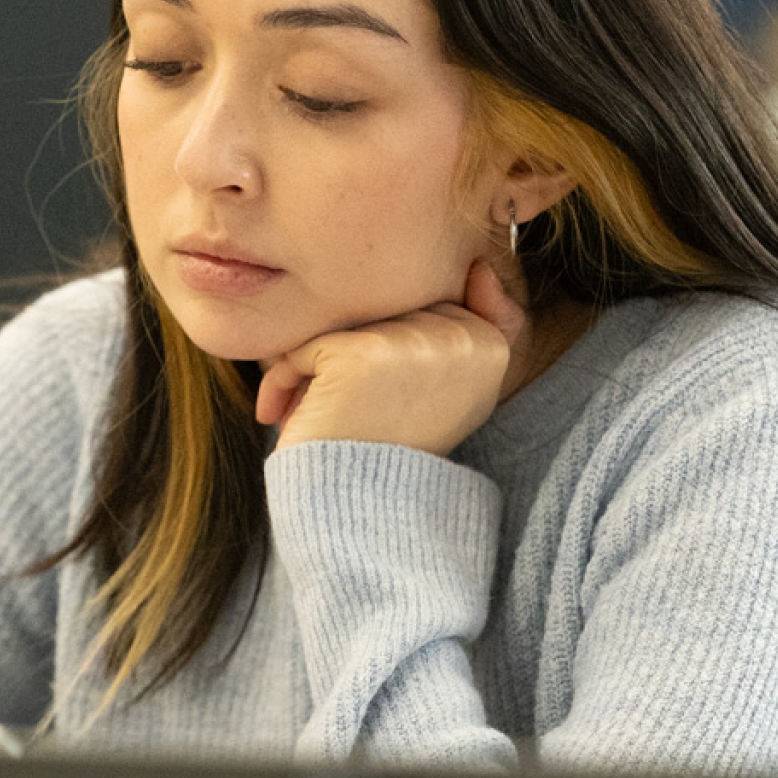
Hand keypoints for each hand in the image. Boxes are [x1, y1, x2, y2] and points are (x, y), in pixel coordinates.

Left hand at [255, 261, 529, 453]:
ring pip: (339, 323)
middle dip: (352, 356)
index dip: (392, 353)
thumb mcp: (452, 390)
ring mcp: (413, 342)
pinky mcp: (361, 353)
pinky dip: (287, 381)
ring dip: (316, 370)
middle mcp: (462, 339)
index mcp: (491, 346)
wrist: (362, 510)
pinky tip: (297, 419)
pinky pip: (303, 345)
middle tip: (353, 413)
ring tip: (325, 416)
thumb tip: (480, 267)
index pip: (426, 306)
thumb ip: (470, 326)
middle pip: (381, 309)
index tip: (390, 403)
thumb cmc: (397, 448)